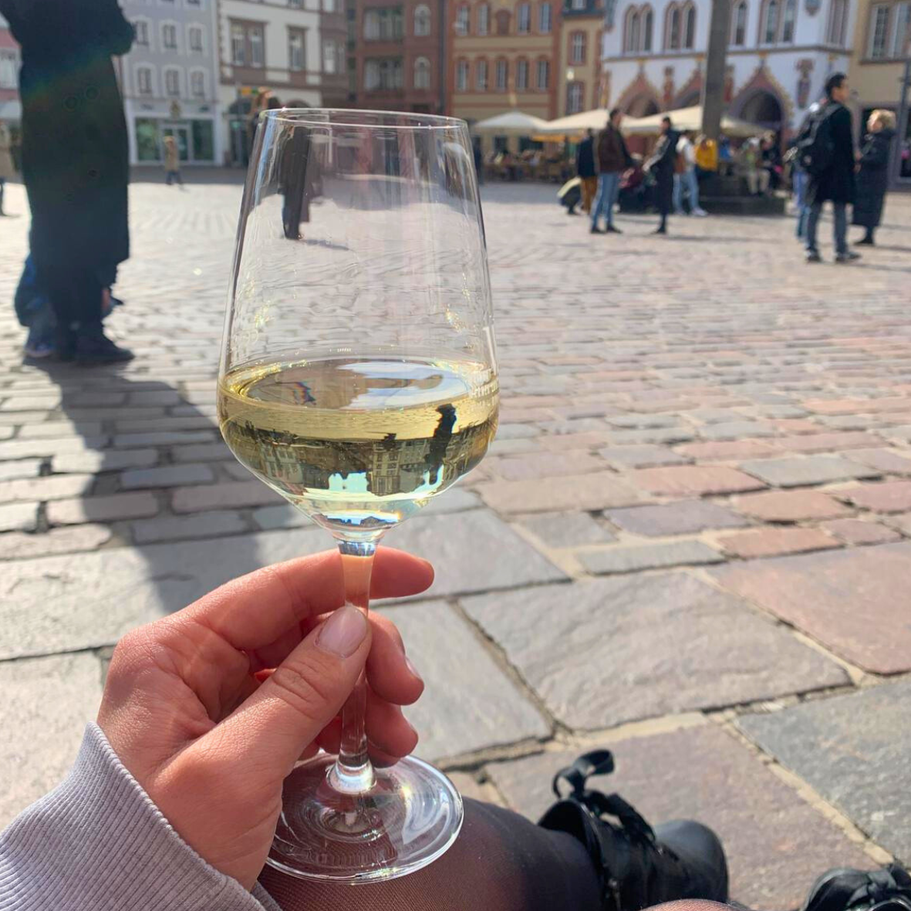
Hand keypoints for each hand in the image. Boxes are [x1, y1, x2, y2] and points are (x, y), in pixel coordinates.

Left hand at [97, 549, 431, 889]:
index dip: (350, 575)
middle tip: (405, 691)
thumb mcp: (234, 772)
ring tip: (395, 736)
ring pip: (312, 665)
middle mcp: (197, 662)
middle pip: (304, 626)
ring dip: (362, 692)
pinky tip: (370, 745)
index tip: (416, 575)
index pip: (277, 588)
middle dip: (364, 652)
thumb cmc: (156, 850)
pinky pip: (305, 706)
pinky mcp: (237, 733)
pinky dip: (344, 719)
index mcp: (177, 652)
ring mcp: (216, 698)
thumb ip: (299, 692)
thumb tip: (355, 625)